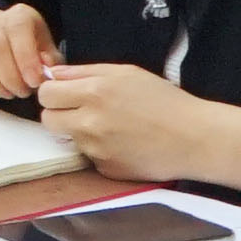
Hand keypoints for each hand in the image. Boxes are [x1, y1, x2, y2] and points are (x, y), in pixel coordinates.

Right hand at [0, 2, 54, 104]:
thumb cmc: (19, 48)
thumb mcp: (41, 49)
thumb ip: (50, 59)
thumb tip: (48, 69)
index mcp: (18, 17)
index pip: (19, 28)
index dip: (26, 57)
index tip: (33, 81)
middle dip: (9, 76)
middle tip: (19, 92)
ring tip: (3, 91)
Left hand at [34, 60, 219, 177]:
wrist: (195, 139)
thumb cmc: (165, 101)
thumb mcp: (127, 73)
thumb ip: (85, 71)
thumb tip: (52, 74)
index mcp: (94, 92)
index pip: (45, 93)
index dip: (54, 92)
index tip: (65, 94)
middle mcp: (89, 122)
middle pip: (47, 119)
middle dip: (59, 113)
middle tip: (81, 111)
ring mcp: (95, 149)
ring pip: (67, 138)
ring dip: (79, 132)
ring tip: (109, 127)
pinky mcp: (104, 169)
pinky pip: (88, 157)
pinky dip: (98, 150)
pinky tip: (121, 144)